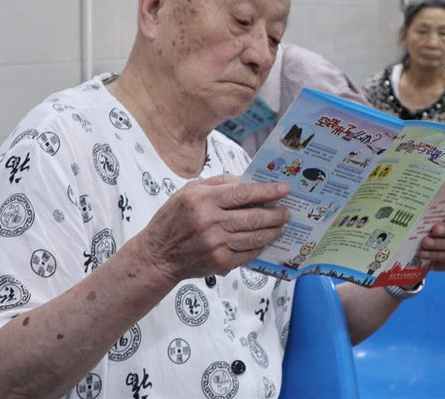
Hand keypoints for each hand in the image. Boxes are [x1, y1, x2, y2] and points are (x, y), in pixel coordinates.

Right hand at [134, 174, 290, 281]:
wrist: (158, 255)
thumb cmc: (173, 219)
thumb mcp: (190, 191)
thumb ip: (219, 183)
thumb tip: (249, 181)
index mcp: (203, 199)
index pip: (244, 193)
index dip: (268, 191)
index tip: (284, 189)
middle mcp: (211, 221)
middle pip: (254, 217)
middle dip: (276, 214)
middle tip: (286, 211)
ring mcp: (216, 244)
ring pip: (255, 237)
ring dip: (273, 231)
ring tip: (281, 226)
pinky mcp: (220, 262)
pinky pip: (248, 253)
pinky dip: (260, 246)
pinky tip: (265, 240)